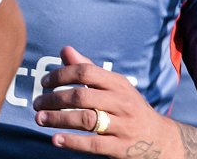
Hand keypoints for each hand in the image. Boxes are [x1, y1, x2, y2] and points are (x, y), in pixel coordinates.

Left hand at [33, 46, 196, 158]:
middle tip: (36, 103)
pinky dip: (72, 142)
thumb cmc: (128, 107)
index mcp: (118, 83)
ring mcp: (122, 126)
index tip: (44, 82)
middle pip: (82, 96)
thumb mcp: (114, 86)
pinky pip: (92, 144)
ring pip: (85, 119)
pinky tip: (55, 139)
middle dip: (54, 99)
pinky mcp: (120, 147)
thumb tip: (64, 50)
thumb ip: (88, 69)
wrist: (160, 139)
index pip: (86, 71)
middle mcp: (121, 102)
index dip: (61, 75)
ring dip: (58, 119)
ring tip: (40, 119)